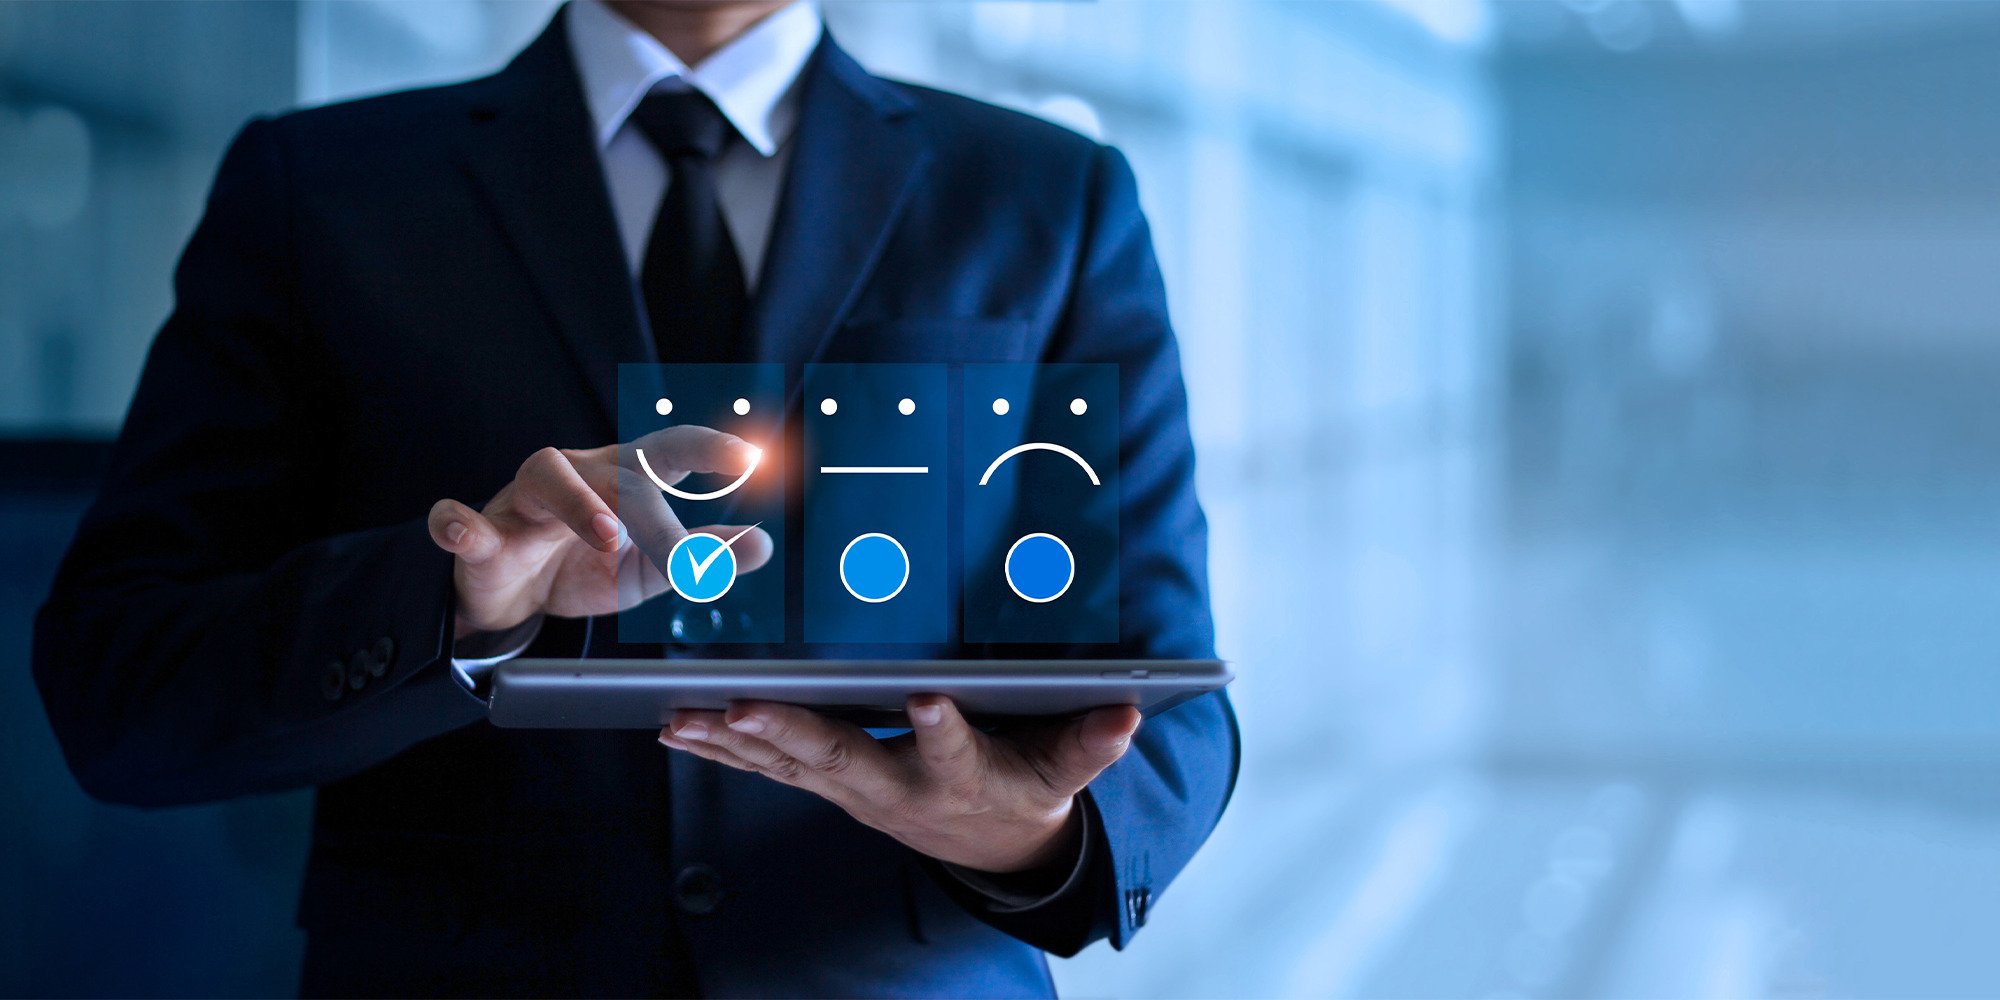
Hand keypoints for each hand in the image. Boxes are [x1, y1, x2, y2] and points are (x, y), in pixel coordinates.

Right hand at [427, 426, 772, 638]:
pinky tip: (463, 531)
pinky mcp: (479, 534)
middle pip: (618, 473)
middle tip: (685, 559)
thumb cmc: (587, 566)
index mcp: (625, 479)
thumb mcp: (652, 567)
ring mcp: (524, 502)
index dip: (708, 448)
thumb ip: (705, 554)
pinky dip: (457, 523)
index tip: (752, 456)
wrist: (514, 599)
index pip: (670, 450)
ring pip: (547, 476)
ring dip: (577, 503)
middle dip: (652, 511)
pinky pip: (459, 519)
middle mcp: (578, 477)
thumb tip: (765, 544)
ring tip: (605, 538)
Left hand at [661, 696, 1140, 873]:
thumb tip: (1130, 713)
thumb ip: (1091, 743)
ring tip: (684, 718)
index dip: (941, 729)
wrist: (993, 848)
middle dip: (789, 732)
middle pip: (842, 758)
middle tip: (742, 707)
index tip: (928, 697)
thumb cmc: (1026, 791)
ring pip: (790, 764)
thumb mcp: (1065, 771)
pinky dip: (725, 750)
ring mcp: (857, 791)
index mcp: (961, 775)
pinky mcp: (831, 786)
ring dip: (735, 743)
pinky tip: (680, 730)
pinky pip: (772, 768)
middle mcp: (898, 788)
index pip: (953, 751)